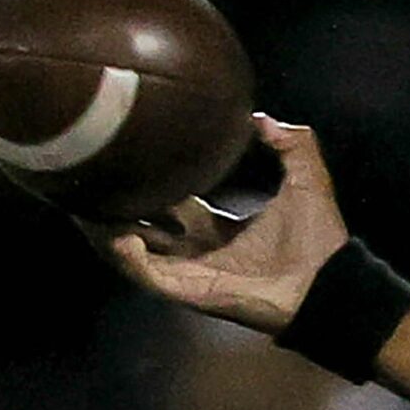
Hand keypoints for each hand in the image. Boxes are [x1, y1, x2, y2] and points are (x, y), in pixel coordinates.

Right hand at [80, 115, 348, 334]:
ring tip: (80, 204)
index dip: (147, 182)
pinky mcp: (190, 292)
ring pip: (132, 251)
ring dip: (104, 229)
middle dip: (112, 206)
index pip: (169, 202)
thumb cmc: (319, 239)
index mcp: (216, 228)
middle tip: (83, 180)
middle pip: (141, 226)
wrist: (329, 284)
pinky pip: (148, 275)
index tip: (124, 157)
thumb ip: (292, 144)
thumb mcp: (306, 179)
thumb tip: (262, 118)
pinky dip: (128, 256)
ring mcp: (190, 272)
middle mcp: (197, 250)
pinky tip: (116, 231)